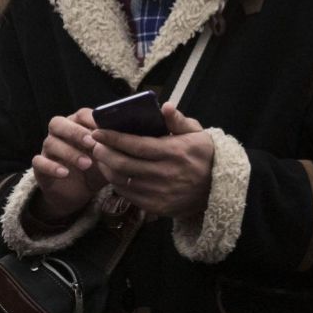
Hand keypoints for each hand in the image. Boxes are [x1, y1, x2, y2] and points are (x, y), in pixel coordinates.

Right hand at [30, 109, 106, 220]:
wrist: (77, 193)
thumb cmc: (95, 169)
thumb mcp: (108, 158)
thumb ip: (116, 148)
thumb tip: (134, 139)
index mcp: (77, 126)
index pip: (80, 114)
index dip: (91, 119)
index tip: (104, 128)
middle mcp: (59, 134)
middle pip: (58, 122)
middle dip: (75, 131)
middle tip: (92, 142)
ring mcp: (48, 150)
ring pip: (50, 142)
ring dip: (69, 152)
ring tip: (86, 163)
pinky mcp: (40, 167)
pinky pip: (39, 162)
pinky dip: (51, 166)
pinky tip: (65, 173)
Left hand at [86, 104, 215, 217]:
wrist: (218, 189)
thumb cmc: (203, 156)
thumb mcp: (197, 134)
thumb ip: (178, 120)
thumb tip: (164, 106)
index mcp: (174, 152)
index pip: (136, 145)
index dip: (114, 138)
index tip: (98, 131)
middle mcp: (166, 174)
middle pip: (124, 164)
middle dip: (104, 152)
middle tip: (94, 144)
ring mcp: (161, 193)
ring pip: (123, 180)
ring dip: (106, 168)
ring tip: (100, 157)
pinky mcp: (157, 207)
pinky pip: (129, 195)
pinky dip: (117, 183)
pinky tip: (113, 173)